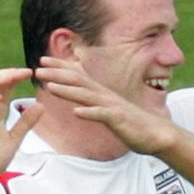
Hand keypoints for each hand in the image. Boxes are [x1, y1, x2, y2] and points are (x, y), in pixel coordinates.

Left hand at [36, 57, 179, 154]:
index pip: (77, 76)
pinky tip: (76, 112)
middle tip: (38, 67)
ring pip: (86, 96)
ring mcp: (111, 106)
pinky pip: (102, 116)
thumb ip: (94, 100)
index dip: (60, 67)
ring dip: (67, 91)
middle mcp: (104, 96)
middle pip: (78, 81)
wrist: (155, 133)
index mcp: (100, 93)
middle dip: (57, 74)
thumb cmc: (130, 122)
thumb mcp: (108, 108)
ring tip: (50, 87)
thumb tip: (80, 96)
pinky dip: (89, 113)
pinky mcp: (118, 120)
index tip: (42, 60)